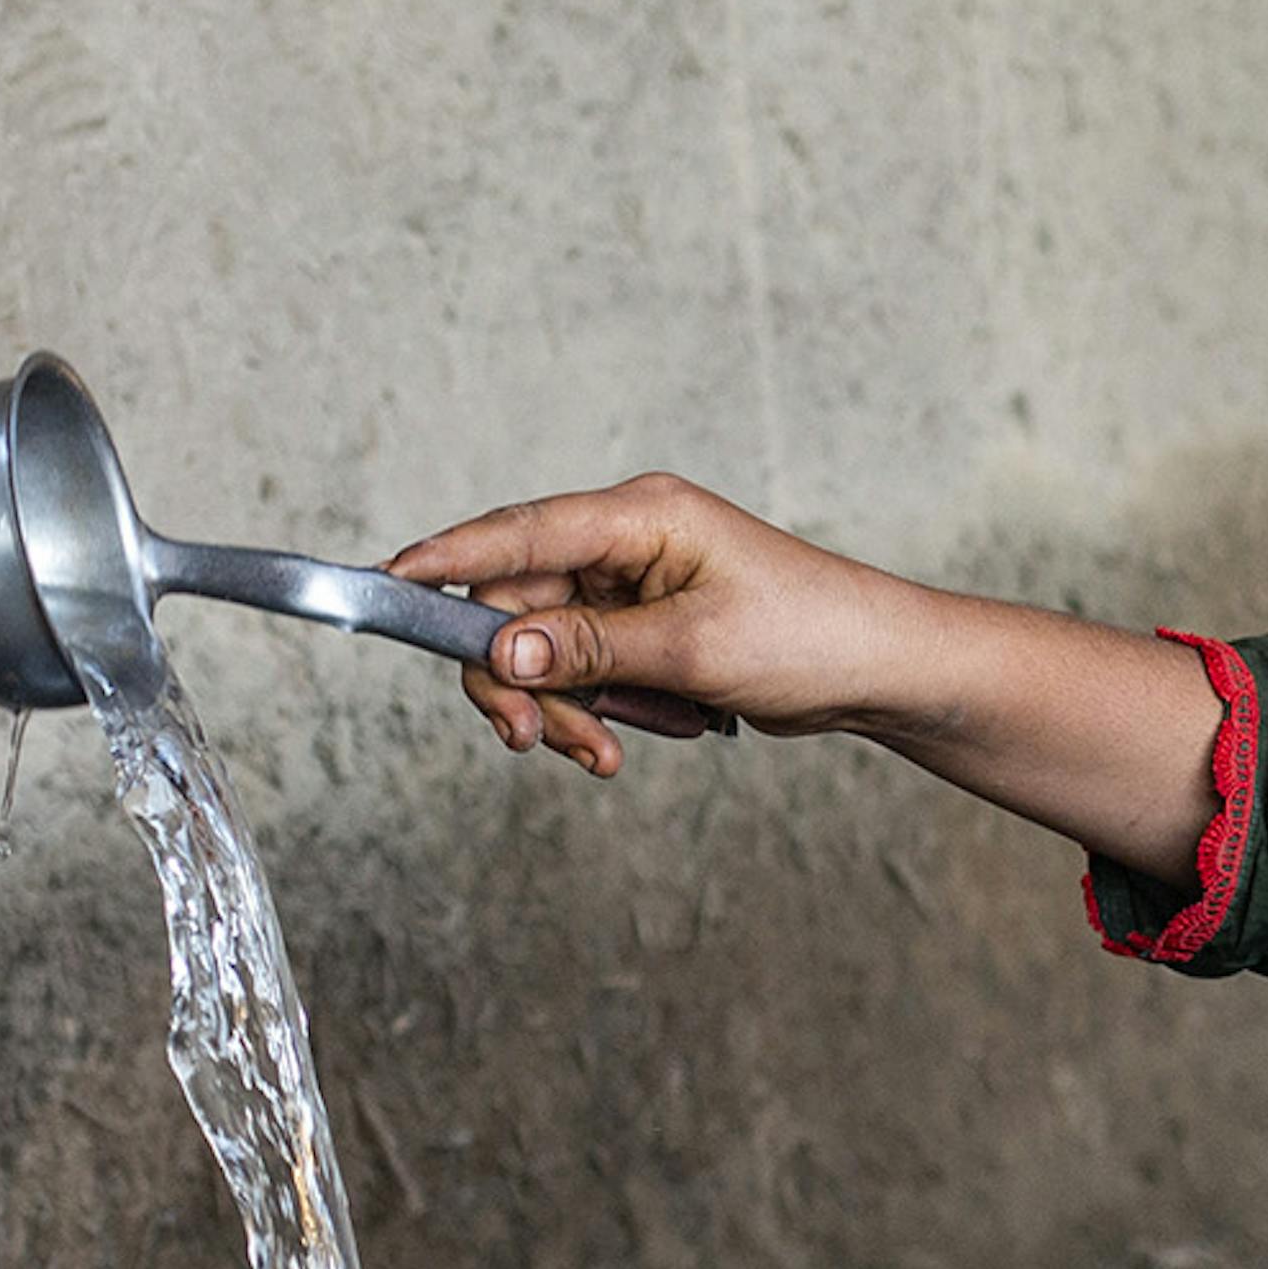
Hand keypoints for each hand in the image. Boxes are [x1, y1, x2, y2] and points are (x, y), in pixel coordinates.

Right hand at [381, 476, 918, 777]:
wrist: (879, 670)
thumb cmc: (809, 636)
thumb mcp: (691, 648)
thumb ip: (588, 648)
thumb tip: (499, 649)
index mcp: (639, 516)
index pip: (518, 531)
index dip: (447, 558)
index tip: (388, 579)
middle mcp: (627, 542)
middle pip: (518, 607)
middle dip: (522, 679)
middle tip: (536, 738)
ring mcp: (634, 587)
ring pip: (546, 651)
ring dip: (566, 707)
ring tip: (608, 752)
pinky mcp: (646, 630)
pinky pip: (586, 671)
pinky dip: (596, 711)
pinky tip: (635, 741)